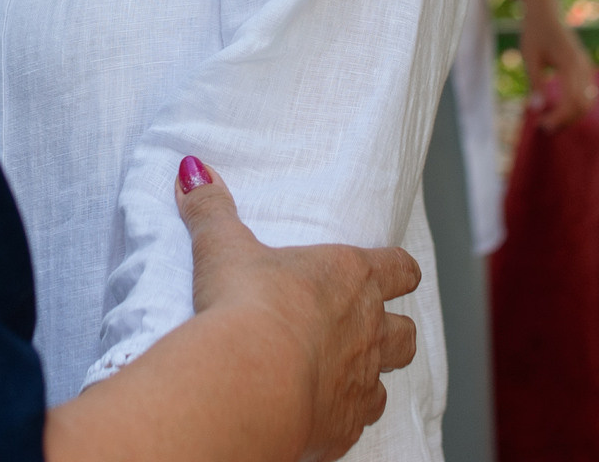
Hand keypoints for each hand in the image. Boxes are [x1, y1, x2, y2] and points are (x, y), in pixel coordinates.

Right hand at [178, 159, 418, 461]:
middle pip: (405, 331)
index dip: (399, 270)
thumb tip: (193, 171)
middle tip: (363, 329)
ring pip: (389, 380)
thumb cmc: (247, 305)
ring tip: (343, 375)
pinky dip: (343, 417)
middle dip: (392, 329)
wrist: (251, 378)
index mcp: (350, 277)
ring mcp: (360, 381)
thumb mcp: (223, 247)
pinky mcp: (344, 426)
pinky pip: (358, 422)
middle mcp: (368, 329)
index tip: (393, 272)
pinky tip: (317, 414)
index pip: (401, 268)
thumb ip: (211, 209)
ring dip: (372, 376)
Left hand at [503, 0, 597, 130]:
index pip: (571, 101)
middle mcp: (583, 66)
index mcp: (569, 63)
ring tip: (550, 121)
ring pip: (588, 101)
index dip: (559, 118)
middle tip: (544, 128)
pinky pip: (588, 93)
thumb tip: (537, 109)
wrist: (545, 12)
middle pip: (582, 105)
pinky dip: (576, 106)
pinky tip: (558, 110)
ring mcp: (587, 66)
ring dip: (571, 116)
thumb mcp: (530, 57)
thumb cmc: (534, 33)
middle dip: (565, 121)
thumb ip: (535, 83)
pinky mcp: (586, 67)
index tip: (542, 126)